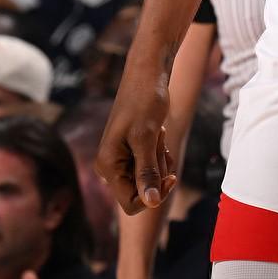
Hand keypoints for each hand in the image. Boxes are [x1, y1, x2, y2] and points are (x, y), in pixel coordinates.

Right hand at [96, 56, 176, 212]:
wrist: (148, 74)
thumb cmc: (144, 101)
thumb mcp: (146, 139)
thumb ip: (147, 172)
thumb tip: (152, 203)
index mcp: (107, 166)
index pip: (131, 204)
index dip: (153, 195)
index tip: (170, 176)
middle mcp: (110, 166)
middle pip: (142, 191)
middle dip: (157, 172)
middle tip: (157, 143)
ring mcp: (120, 159)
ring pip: (149, 179)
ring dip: (160, 160)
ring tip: (156, 134)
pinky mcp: (131, 151)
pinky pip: (151, 166)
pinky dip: (160, 153)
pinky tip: (158, 133)